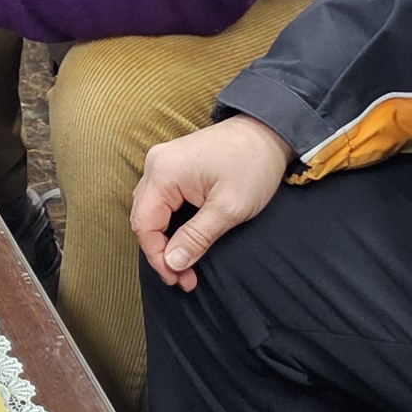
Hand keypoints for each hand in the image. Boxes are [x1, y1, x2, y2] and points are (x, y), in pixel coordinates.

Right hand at [131, 116, 290, 289]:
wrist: (267, 132)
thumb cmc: (252, 164)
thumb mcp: (229, 208)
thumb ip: (197, 237)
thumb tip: (173, 263)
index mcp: (164, 173)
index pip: (144, 225)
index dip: (158, 257)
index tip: (178, 279)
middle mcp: (155, 165)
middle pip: (143, 218)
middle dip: (161, 252)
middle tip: (183, 277)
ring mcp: (162, 163)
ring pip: (150, 211)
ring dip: (165, 239)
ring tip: (184, 263)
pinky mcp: (172, 166)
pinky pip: (160, 200)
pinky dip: (170, 223)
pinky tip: (184, 238)